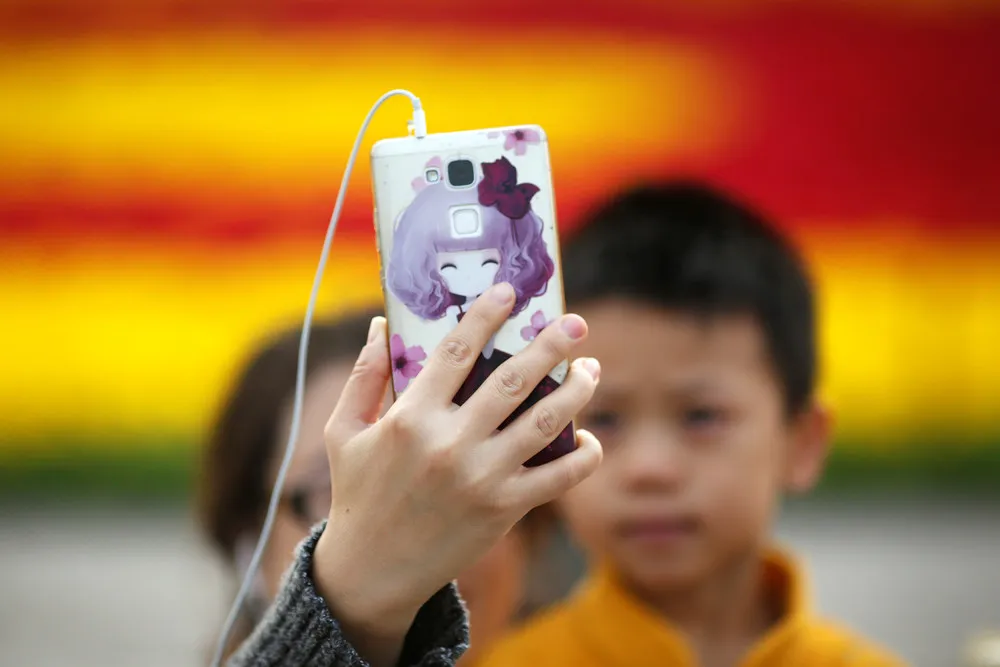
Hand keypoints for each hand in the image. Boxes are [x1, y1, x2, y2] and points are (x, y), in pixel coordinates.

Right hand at [314, 282, 601, 665]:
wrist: (373, 571)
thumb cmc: (358, 494)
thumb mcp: (344, 432)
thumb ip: (365, 376)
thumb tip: (383, 324)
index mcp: (411, 416)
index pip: (457, 350)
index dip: (487, 314)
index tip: (510, 291)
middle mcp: (451, 442)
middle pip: (514, 379)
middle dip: (551, 344)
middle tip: (576, 323)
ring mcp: (482, 477)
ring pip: (545, 421)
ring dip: (577, 390)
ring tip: (591, 369)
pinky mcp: (504, 510)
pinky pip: (558, 477)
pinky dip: (583, 455)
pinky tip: (589, 438)